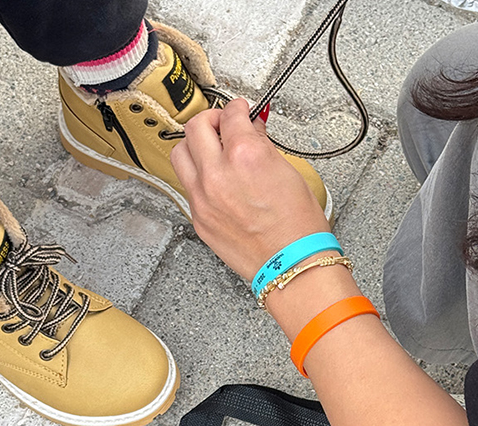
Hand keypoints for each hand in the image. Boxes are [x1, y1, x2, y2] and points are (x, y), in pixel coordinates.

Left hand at [171, 98, 329, 281]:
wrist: (291, 265)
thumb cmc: (297, 228)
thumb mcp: (289, 173)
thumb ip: (262, 146)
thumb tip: (251, 132)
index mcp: (243, 156)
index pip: (230, 114)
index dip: (238, 108)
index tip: (240, 110)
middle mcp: (217, 174)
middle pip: (195, 127)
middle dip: (211, 119)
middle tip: (223, 124)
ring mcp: (203, 198)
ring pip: (180, 155)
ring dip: (194, 145)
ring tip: (210, 149)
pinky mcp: (198, 218)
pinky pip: (188, 186)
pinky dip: (198, 176)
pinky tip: (214, 179)